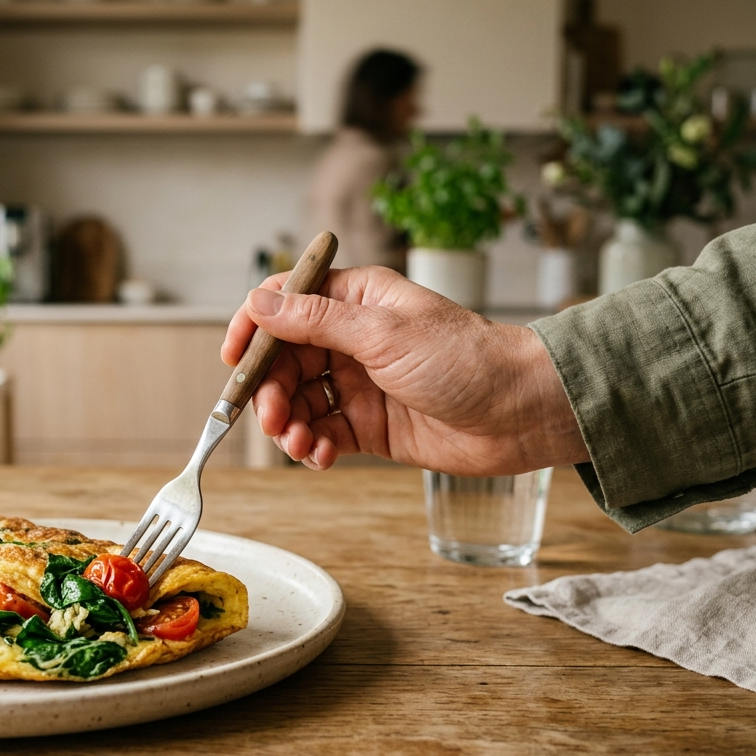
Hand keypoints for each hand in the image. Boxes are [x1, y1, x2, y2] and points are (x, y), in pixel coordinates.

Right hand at [220, 266, 588, 473]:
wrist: (521, 414)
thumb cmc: (467, 360)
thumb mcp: (384, 334)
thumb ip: (316, 320)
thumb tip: (260, 302)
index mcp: (356, 300)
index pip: (286, 303)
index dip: (253, 328)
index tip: (233, 359)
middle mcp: (352, 338)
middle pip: (284, 360)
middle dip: (271, 390)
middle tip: (273, 417)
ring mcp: (360, 383)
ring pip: (300, 400)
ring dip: (290, 424)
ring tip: (300, 443)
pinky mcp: (370, 425)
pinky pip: (324, 432)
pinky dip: (314, 446)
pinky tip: (321, 456)